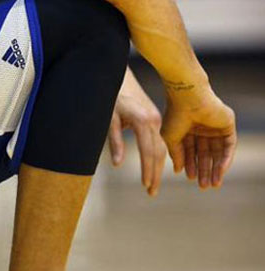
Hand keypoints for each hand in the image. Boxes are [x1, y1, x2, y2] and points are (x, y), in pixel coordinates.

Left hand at [108, 68, 166, 196]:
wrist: (119, 77)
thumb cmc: (111, 97)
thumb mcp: (109, 119)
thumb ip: (115, 141)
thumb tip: (118, 164)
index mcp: (142, 120)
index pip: (148, 151)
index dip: (147, 169)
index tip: (145, 185)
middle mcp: (153, 120)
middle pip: (158, 152)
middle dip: (155, 174)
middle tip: (151, 193)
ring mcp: (156, 119)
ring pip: (161, 148)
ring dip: (157, 168)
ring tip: (152, 186)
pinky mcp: (154, 118)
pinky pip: (159, 141)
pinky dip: (158, 157)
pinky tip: (154, 168)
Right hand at [161, 90, 235, 188]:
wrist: (187, 97)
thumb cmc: (175, 115)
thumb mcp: (170, 138)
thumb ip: (176, 155)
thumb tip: (177, 171)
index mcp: (188, 129)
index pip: (191, 151)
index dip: (191, 165)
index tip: (190, 178)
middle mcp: (202, 128)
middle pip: (206, 154)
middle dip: (205, 170)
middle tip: (204, 186)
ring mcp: (215, 126)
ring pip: (218, 152)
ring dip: (216, 168)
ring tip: (213, 184)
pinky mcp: (227, 124)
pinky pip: (229, 146)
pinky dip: (225, 159)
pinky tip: (221, 171)